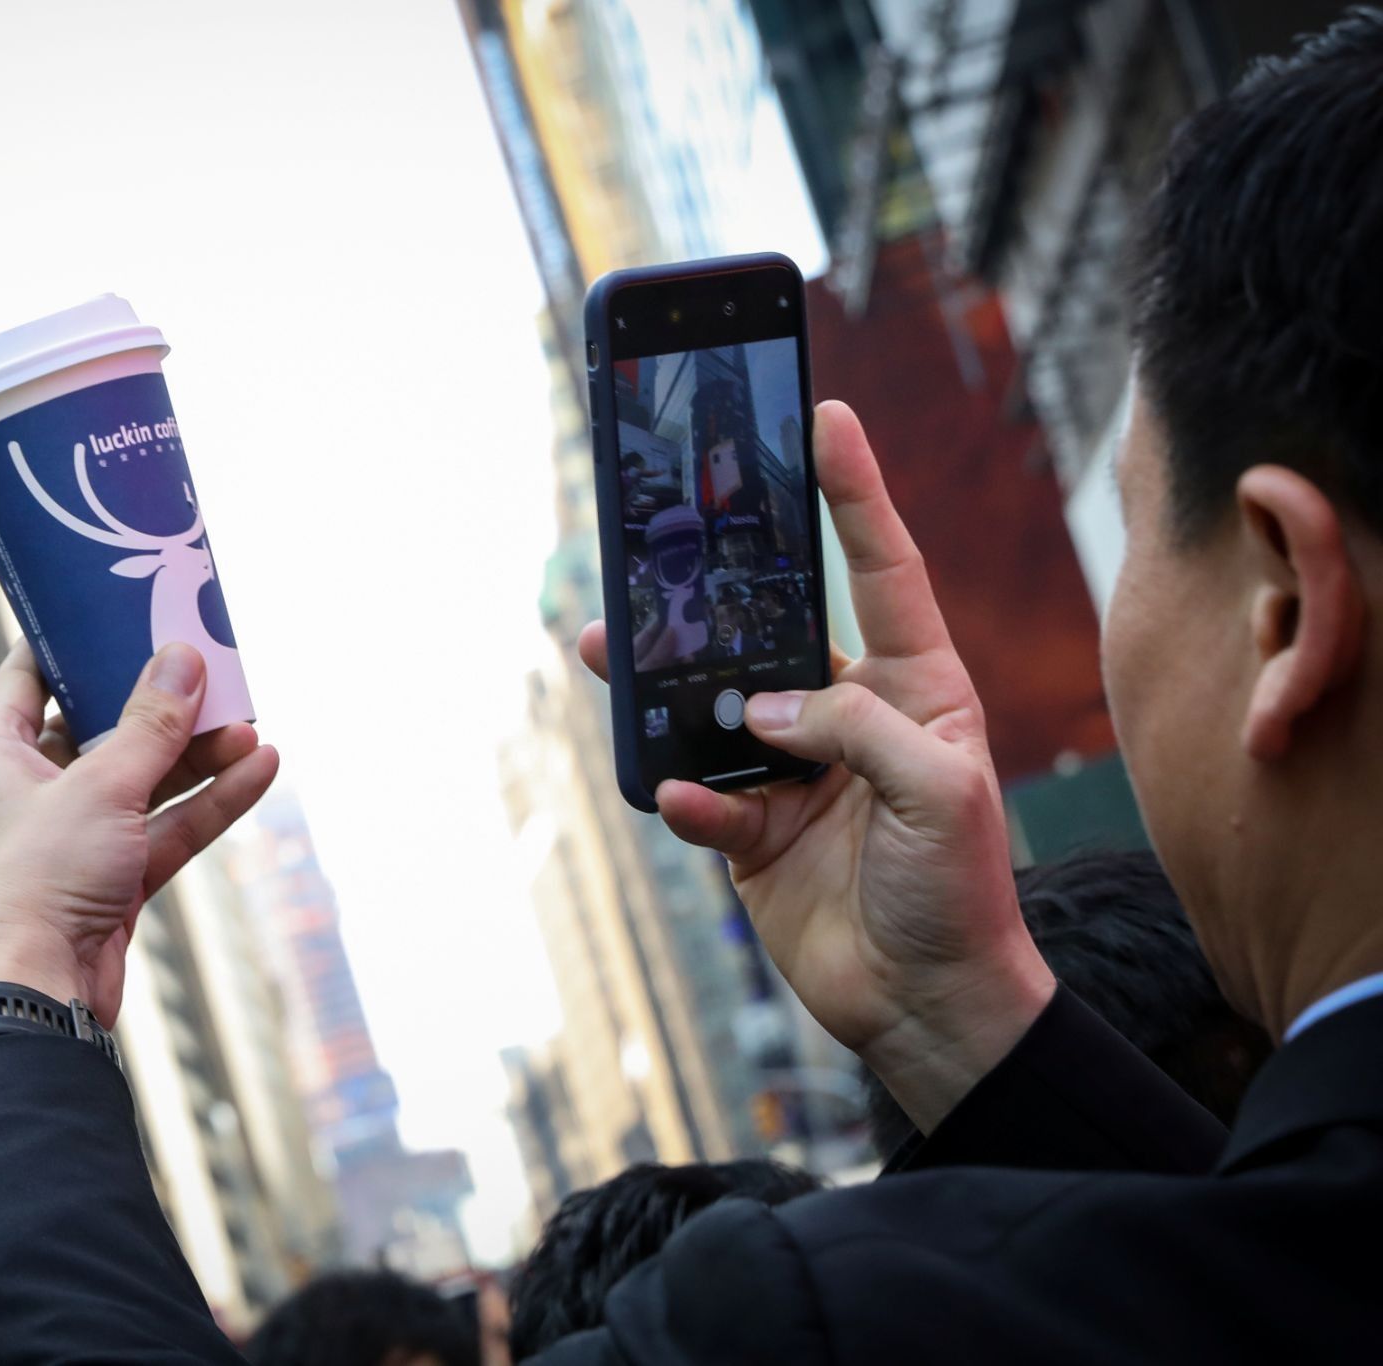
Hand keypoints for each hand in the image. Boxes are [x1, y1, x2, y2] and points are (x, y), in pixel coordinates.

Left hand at [0, 641, 279, 1026]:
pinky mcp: (112, 880)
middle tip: (211, 666)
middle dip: (161, 702)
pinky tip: (259, 772)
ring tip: (253, 724)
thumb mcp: (101, 787)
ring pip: (145, 780)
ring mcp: (74, 838)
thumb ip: (150, 724)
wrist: (34, 996)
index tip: (115, 605)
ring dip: (197, 756)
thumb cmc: (38, 880)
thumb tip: (185, 658)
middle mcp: (31, 791)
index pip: (27, 676)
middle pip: (102, 727)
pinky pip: (167, 828)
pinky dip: (209, 803)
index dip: (69, 640)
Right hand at [579, 401, 1053, 1131]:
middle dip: (714, 593)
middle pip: (769, 631)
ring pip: (713, 707)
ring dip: (663, 686)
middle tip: (661, 544)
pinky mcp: (751, 831)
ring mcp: (794, 772)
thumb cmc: (961, 890)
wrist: (928, 1007)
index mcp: (915, 686)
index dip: (854, 493)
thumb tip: (758, 709)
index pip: (881, 569)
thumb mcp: (939, 789)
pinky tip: (683, 799)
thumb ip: (852, 728)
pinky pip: (702, 796)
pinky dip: (688, 797)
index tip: (827, 417)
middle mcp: (849, 717)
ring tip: (608, 650)